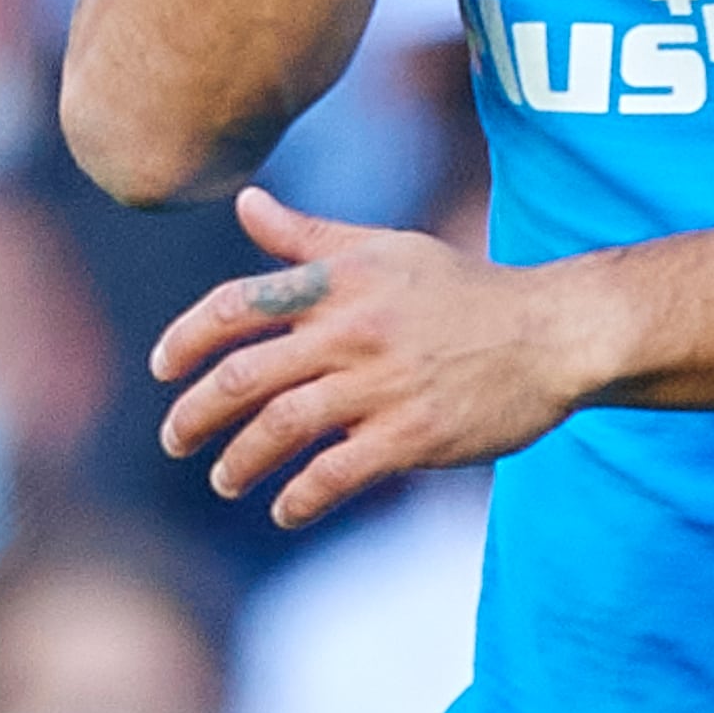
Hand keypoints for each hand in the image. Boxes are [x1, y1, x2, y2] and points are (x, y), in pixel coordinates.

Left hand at [153, 187, 595, 526]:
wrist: (552, 333)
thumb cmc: (462, 289)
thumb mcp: (386, 249)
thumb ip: (308, 236)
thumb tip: (243, 203)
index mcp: (340, 282)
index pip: (238, 306)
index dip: (186, 338)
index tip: (162, 367)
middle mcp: (353, 331)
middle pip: (243, 377)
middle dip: (194, 415)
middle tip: (175, 439)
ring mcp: (382, 386)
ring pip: (280, 429)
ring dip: (238, 462)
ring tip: (224, 479)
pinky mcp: (413, 435)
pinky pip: (336, 475)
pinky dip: (299, 498)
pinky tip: (284, 509)